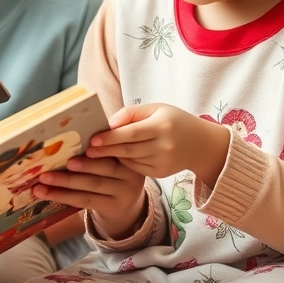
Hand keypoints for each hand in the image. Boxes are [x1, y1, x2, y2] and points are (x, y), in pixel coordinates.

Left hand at [35, 154, 146, 238]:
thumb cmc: (109, 172)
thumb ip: (97, 146)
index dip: (94, 147)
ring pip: (91, 186)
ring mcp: (124, 192)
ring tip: (43, 180)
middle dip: (77, 166)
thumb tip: (64, 133)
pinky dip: (65, 196)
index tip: (75, 144)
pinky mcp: (114, 206)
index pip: (110, 149)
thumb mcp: (110, 157)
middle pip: (101, 168)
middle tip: (55, 165)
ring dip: (64, 183)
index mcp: (127, 154)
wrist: (124, 203)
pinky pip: (86, 201)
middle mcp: (129, 173)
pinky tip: (48, 193)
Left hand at [89, 103, 230, 185]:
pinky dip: (122, 163)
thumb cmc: (173, 121)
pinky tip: (111, 159)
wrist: (200, 144)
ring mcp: (163, 162)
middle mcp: (165, 146)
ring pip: (130, 161)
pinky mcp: (161, 173)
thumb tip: (109, 123)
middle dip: (104, 151)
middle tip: (83, 152)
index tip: (92, 140)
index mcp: (163, 126)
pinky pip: (135, 169)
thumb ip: (131, 113)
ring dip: (109, 159)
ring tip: (89, 157)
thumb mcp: (156, 109)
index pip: (132, 133)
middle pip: (128, 149)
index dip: (110, 137)